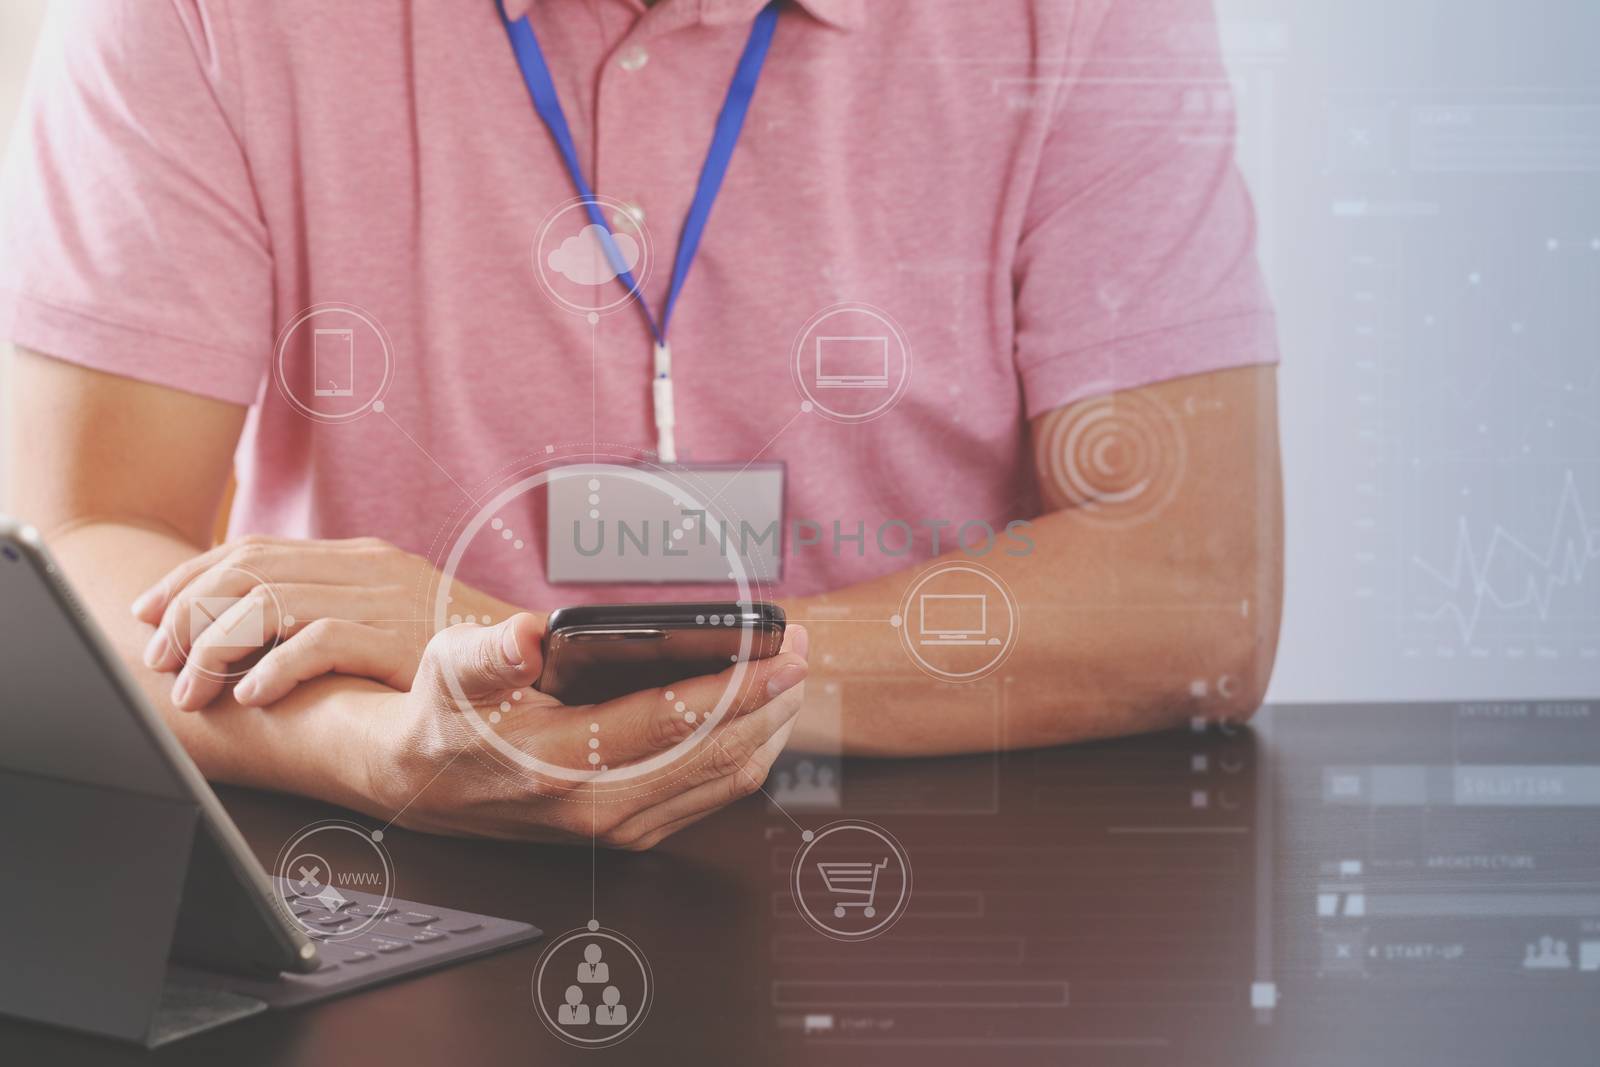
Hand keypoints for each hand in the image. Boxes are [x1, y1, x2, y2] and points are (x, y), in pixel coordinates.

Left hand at [131, 535, 518, 710]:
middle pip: (248, 572)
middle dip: (189, 615)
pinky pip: (321, 642)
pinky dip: (276, 666)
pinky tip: (251, 694)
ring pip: (270, 603)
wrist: (543, 664)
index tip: (149, 614)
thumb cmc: (463, 654)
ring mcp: (386, 599)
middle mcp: (368, 566)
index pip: (253, 550)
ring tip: (193, 688)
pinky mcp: (403, 638)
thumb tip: (256, 626)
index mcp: (361, 556)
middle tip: (159, 660)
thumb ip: (335, 611)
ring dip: (217, 647)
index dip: (190, 579)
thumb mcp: (393, 619)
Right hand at [363, 613, 809, 847]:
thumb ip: (490, 652)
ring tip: (790, 675)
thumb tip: (529, 636)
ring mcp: (619, 826)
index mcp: (560, 764)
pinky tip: (759, 716)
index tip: (784, 652)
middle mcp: (598, 806)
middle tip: (800, 648)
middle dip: (772, 700)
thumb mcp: (449, 669)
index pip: (675, 722)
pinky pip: (712, 796)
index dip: (739, 686)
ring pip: (726, 781)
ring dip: (769, 728)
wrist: (422, 784)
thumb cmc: (445, 715)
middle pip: (718, 754)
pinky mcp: (631, 831)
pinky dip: (748, 754)